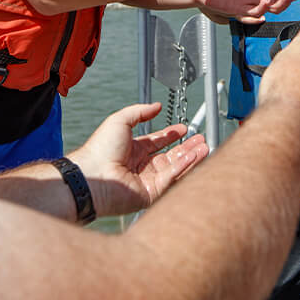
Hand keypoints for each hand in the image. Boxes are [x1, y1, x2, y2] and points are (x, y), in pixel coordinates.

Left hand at [66, 103, 209, 217]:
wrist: (93, 174)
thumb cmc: (100, 148)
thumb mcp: (120, 120)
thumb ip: (140, 112)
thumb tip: (156, 106)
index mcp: (132, 150)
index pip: (157, 142)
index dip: (171, 135)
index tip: (184, 129)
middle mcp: (140, 165)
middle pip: (169, 155)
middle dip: (186, 147)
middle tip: (200, 139)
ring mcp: (146, 180)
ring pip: (174, 167)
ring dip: (190, 157)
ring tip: (205, 147)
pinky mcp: (151, 193)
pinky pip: (171, 178)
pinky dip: (184, 166)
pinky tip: (194, 156)